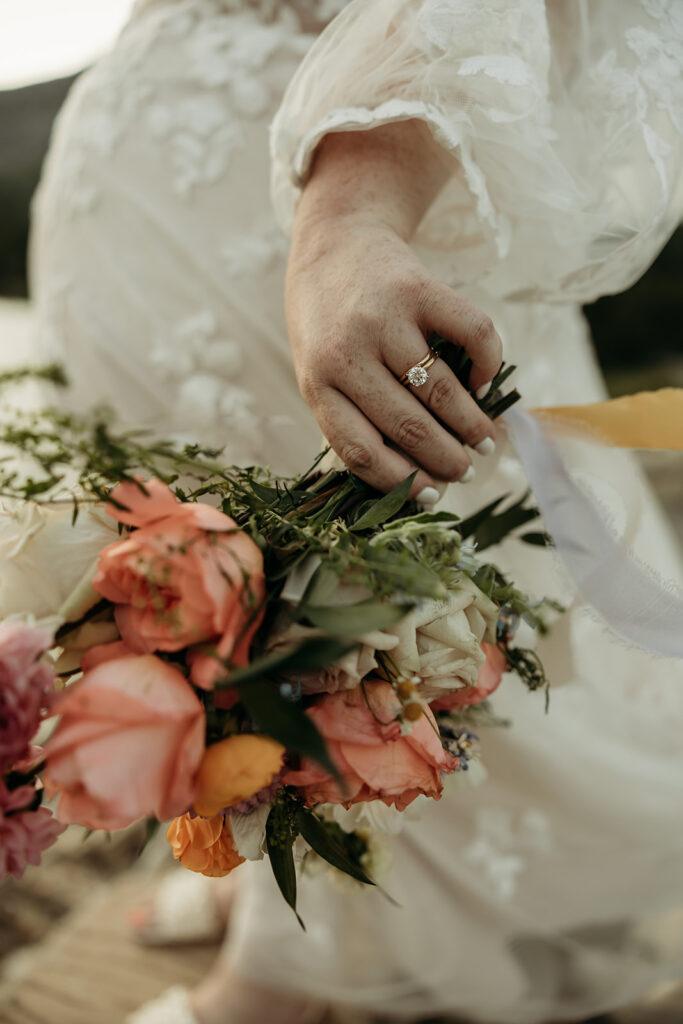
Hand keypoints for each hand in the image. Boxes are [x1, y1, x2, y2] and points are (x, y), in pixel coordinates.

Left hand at [286, 124, 502, 498]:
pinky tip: (484, 384)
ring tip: (484, 439)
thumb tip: (411, 477)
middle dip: (446, 459)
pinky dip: (487, 366)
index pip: (360, 449)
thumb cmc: (328, 324)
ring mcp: (384, 318)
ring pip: (441, 390)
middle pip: (408, 425)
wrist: (335, 243)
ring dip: (471, 424)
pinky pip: (472, 335)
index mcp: (316, 382)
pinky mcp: (420, 288)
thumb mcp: (318, 370)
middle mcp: (347, 352)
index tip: (432, 494)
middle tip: (467, 470)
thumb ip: (351, 415)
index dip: (401, 482)